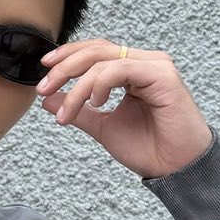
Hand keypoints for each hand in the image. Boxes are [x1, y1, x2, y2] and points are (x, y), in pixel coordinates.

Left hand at [35, 38, 213, 179]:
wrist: (175, 168)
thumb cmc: (149, 148)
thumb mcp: (103, 126)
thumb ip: (78, 110)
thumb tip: (48, 100)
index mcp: (132, 70)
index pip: (96, 51)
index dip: (67, 56)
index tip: (43, 71)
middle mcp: (144, 62)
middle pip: (96, 50)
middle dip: (64, 68)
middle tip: (44, 88)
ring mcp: (155, 66)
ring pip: (104, 60)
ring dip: (78, 85)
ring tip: (67, 112)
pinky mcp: (163, 75)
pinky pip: (121, 69)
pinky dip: (100, 84)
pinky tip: (95, 103)